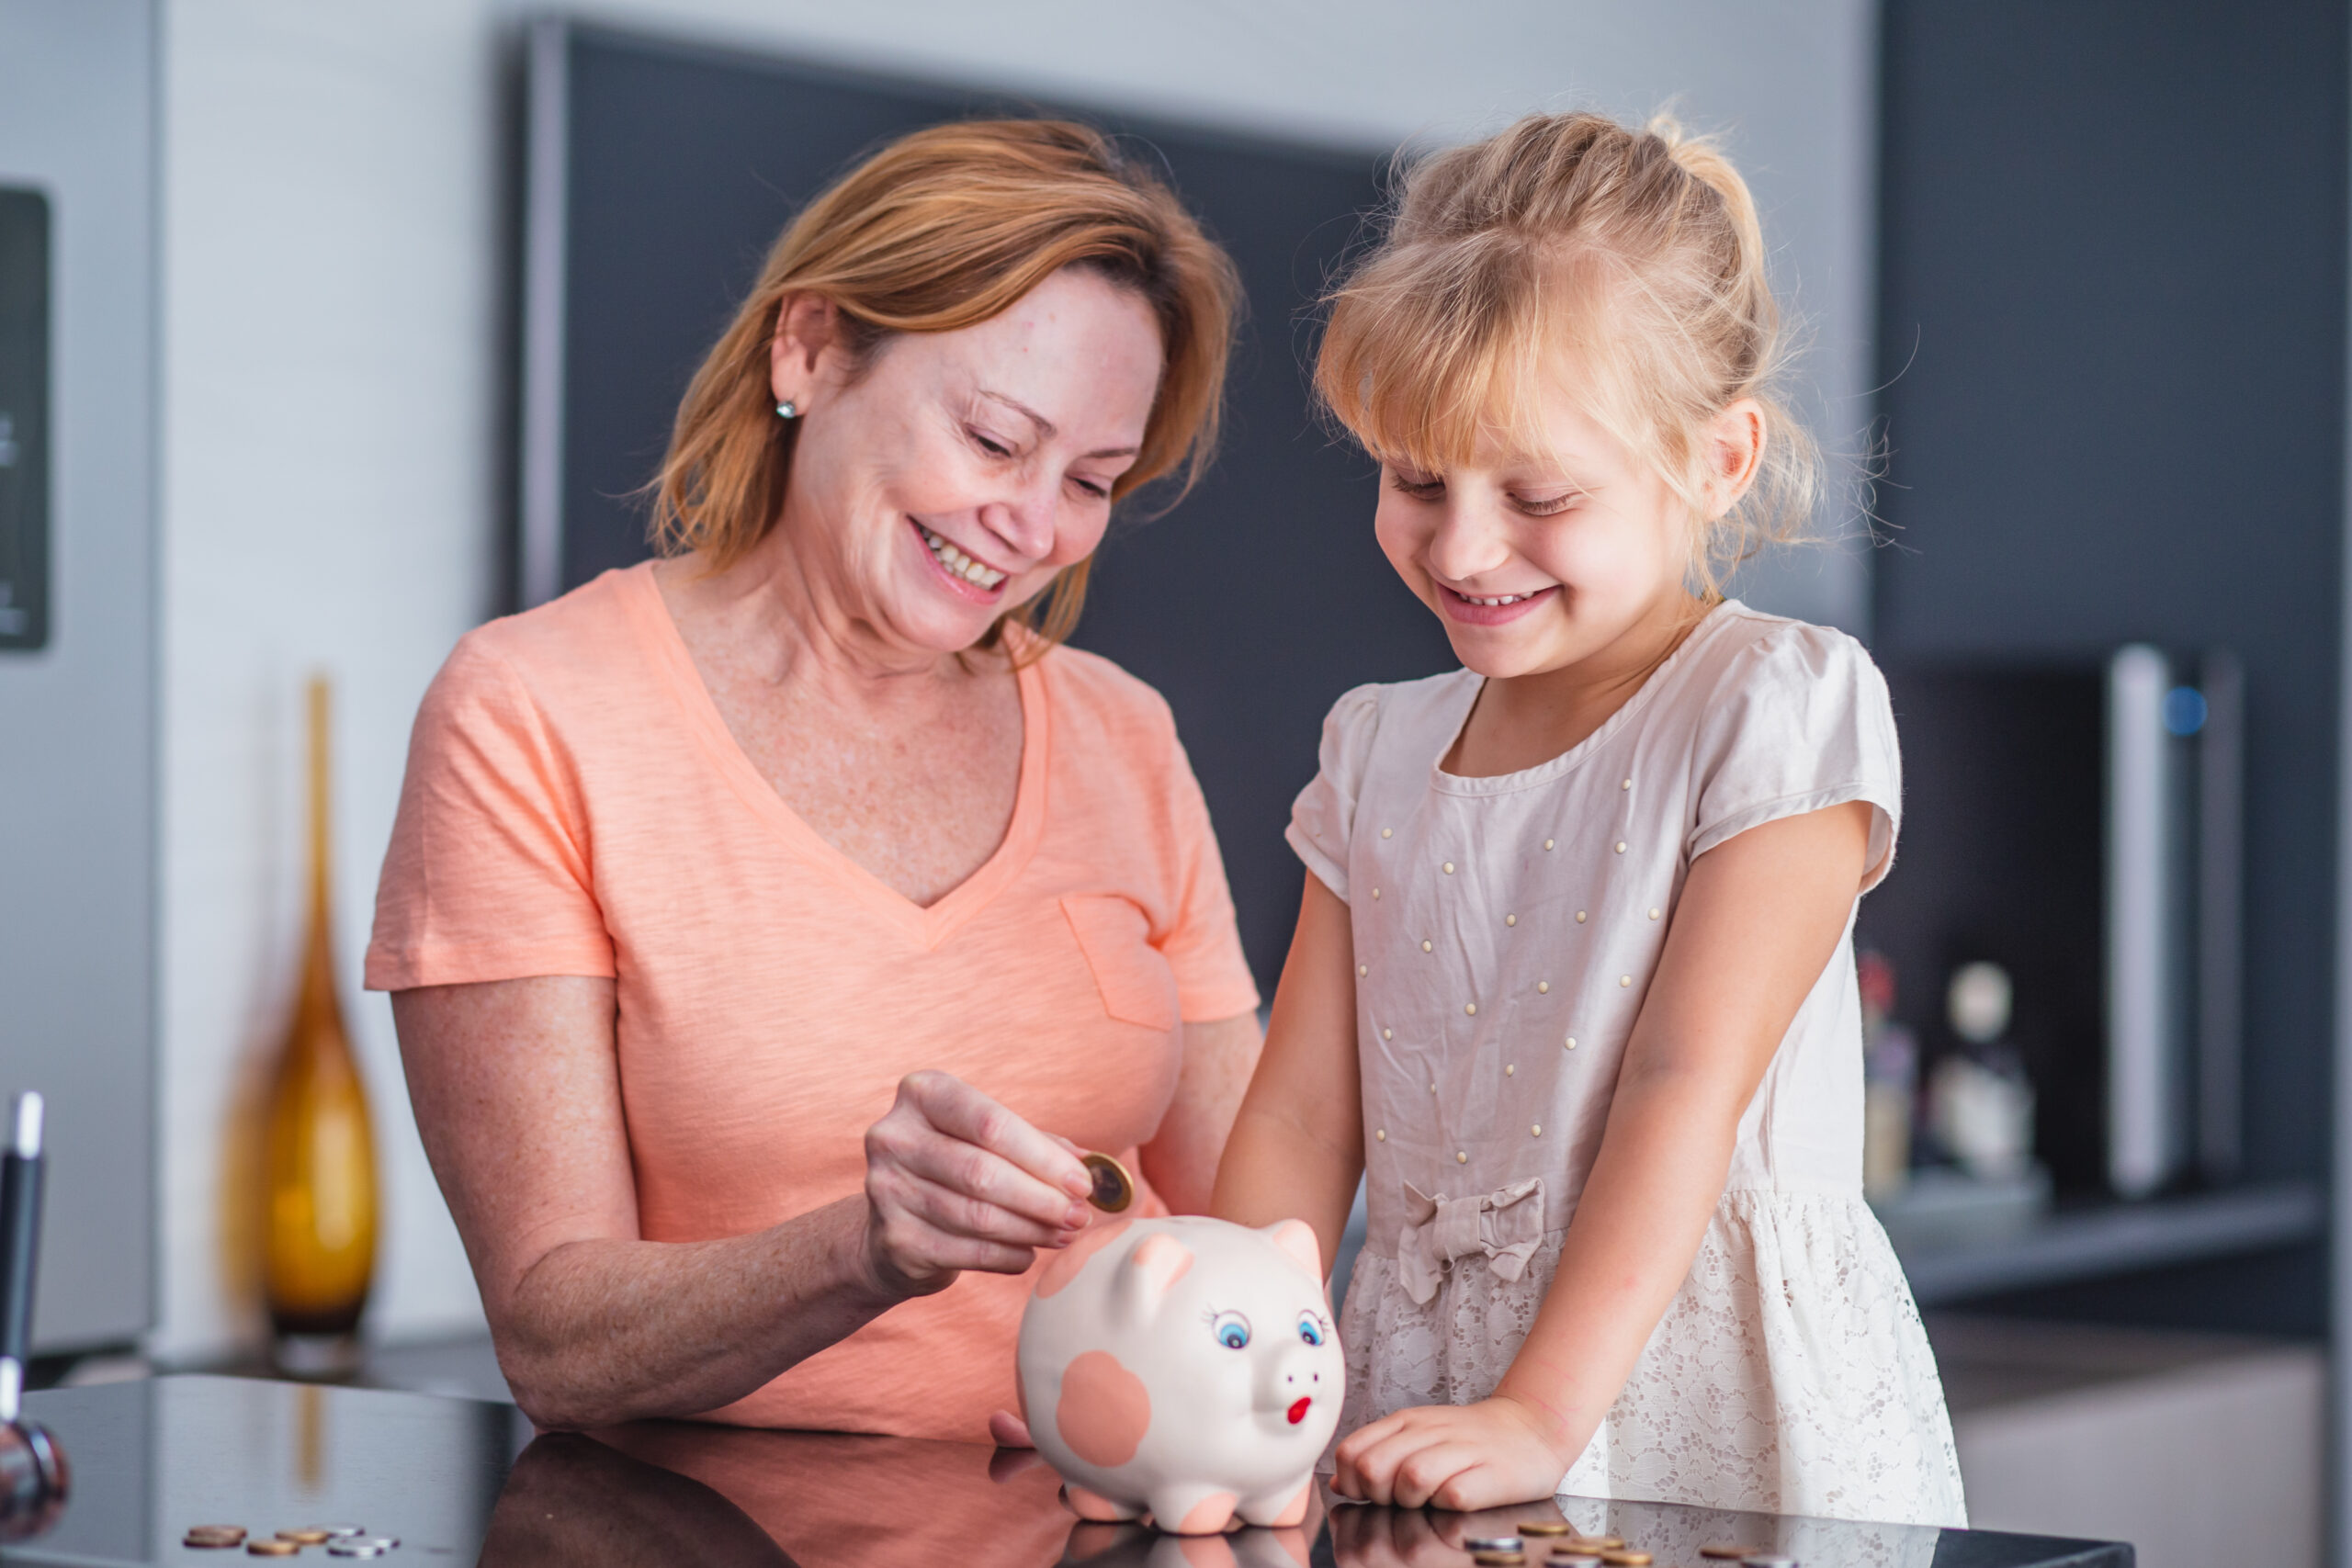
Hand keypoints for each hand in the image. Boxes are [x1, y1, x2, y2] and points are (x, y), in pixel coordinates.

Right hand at [859, 1070, 1093, 1298]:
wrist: (891, 1222)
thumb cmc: (955, 1168)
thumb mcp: (989, 1141)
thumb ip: (1039, 1145)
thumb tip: (1095, 1166)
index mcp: (922, 1094)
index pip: (991, 1124)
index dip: (1043, 1157)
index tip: (1083, 1183)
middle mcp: (894, 1137)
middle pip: (984, 1172)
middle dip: (1043, 1198)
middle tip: (1081, 1215)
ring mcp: (887, 1190)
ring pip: (978, 1216)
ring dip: (1033, 1230)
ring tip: (1065, 1233)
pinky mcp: (894, 1239)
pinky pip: (968, 1253)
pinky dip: (1009, 1255)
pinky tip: (1029, 1252)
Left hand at [1331, 1395, 1571, 1510]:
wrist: (1532, 1428)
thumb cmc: (1469, 1439)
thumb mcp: (1417, 1435)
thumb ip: (1377, 1453)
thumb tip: (1339, 1482)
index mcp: (1406, 1422)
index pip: (1351, 1452)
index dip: (1352, 1481)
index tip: (1371, 1491)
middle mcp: (1429, 1431)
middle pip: (1373, 1469)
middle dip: (1378, 1494)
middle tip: (1400, 1498)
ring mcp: (1461, 1451)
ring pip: (1410, 1479)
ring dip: (1411, 1500)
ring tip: (1429, 1499)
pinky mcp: (1490, 1475)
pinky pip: (1453, 1496)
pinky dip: (1447, 1505)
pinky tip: (1455, 1499)